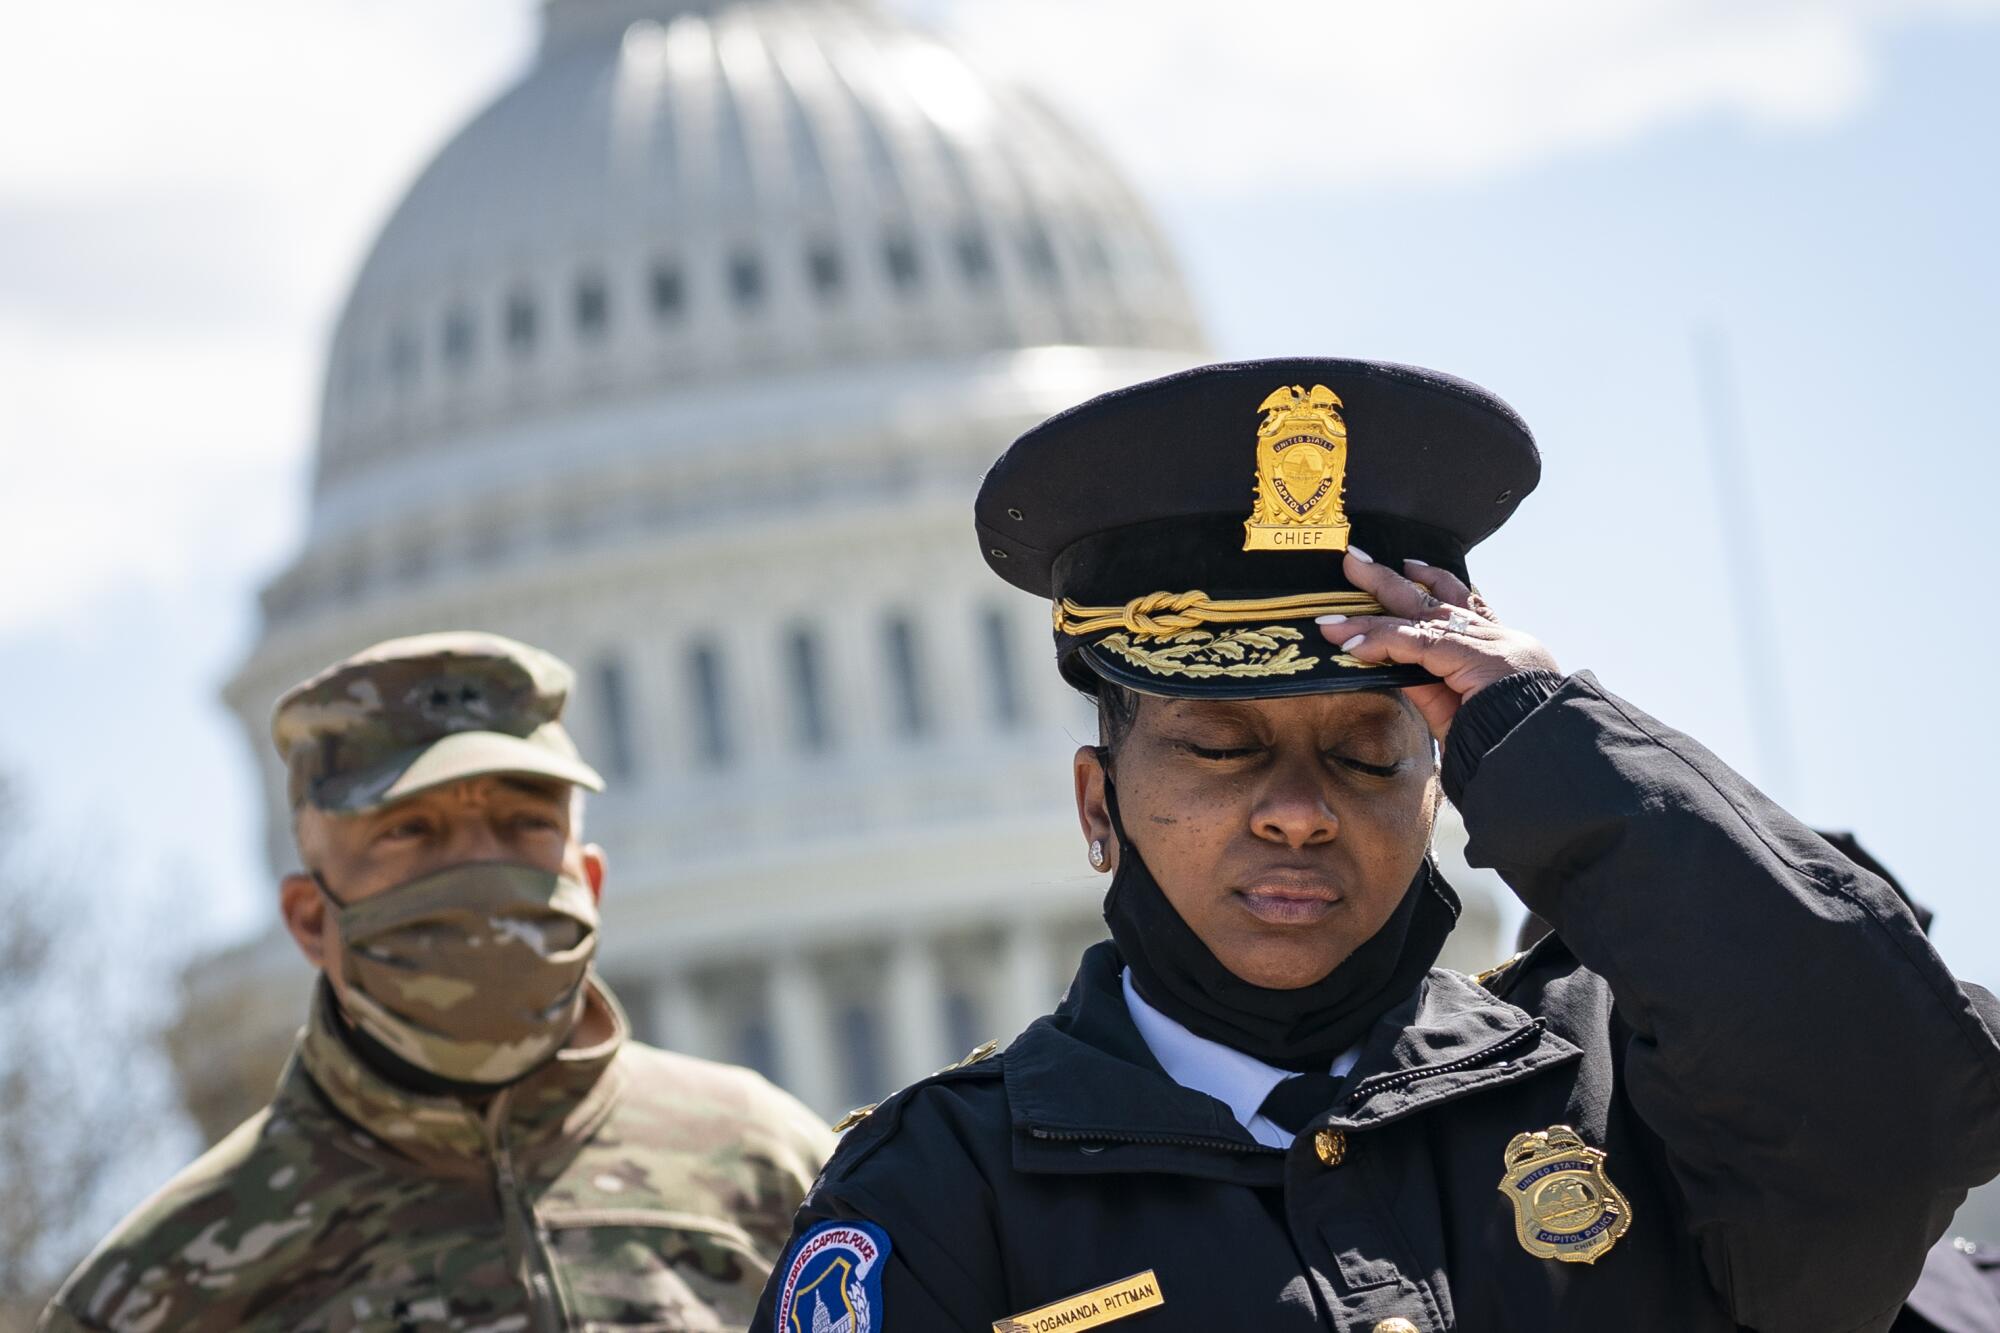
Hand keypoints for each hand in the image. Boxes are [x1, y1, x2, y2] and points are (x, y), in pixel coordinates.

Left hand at [1318, 549, 1559, 740]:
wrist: (1539, 759)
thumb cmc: (1501, 745)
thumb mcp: (1457, 710)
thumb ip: (1427, 685)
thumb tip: (1388, 665)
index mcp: (1500, 651)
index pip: (1465, 606)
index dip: (1436, 584)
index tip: (1409, 568)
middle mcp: (1497, 639)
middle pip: (1438, 598)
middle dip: (1393, 578)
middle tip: (1356, 560)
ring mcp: (1491, 643)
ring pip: (1423, 614)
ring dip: (1375, 603)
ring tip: (1337, 599)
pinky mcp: (1477, 657)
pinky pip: (1419, 642)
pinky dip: (1382, 640)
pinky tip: (1351, 641)